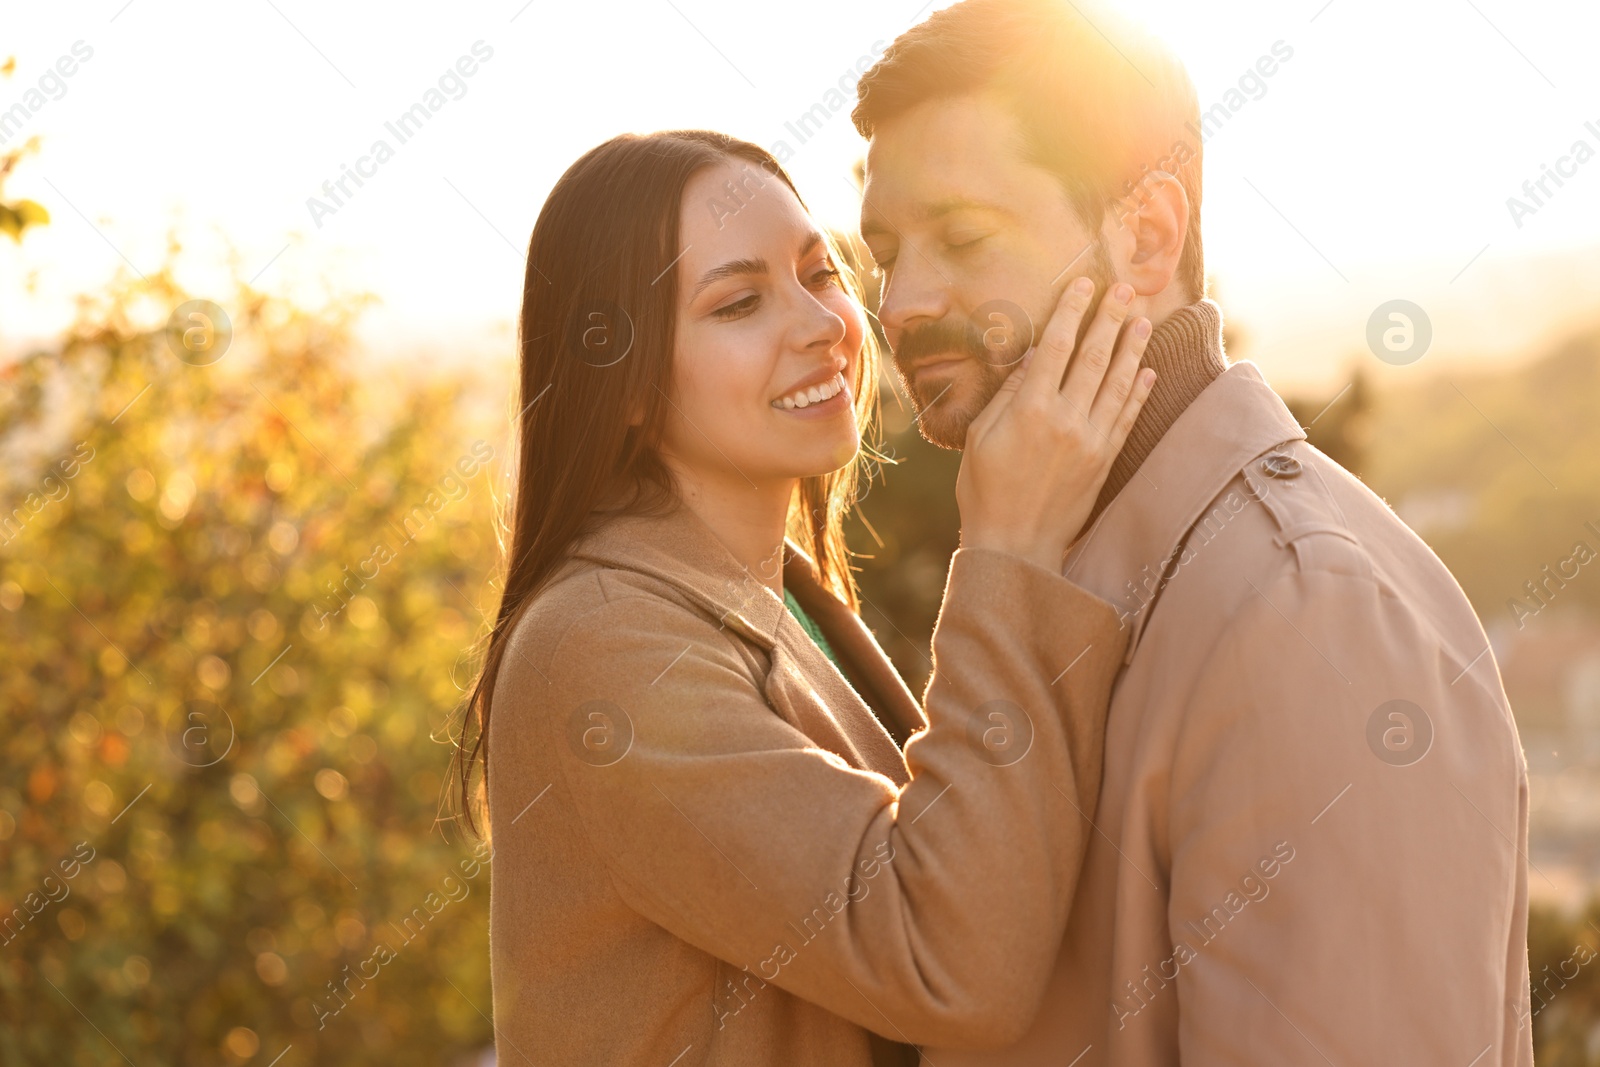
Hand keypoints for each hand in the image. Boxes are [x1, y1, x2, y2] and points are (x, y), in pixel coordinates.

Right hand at [956, 277, 1156, 571]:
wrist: (1015, 546)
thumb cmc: (985, 490)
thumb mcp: (981, 437)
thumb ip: (1008, 394)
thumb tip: (1034, 356)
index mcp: (1030, 410)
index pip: (1056, 347)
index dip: (1071, 311)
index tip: (1084, 284)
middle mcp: (1066, 420)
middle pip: (1093, 357)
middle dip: (1111, 318)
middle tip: (1127, 289)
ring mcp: (1091, 441)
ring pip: (1117, 383)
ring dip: (1133, 349)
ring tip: (1145, 320)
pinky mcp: (1104, 461)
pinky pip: (1127, 418)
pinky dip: (1139, 393)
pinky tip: (1148, 372)